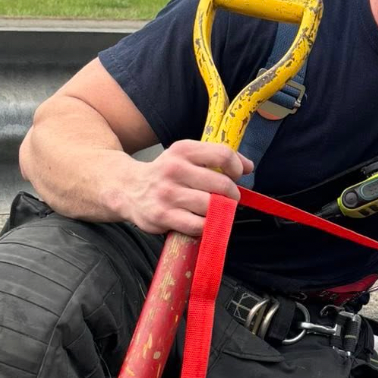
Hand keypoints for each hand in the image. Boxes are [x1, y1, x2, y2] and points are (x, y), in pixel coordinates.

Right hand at [118, 139, 253, 235]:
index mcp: (183, 150)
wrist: (127, 188)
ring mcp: (168, 194)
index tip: (237, 176)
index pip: (223, 155)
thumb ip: (217, 158)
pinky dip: (206, 226)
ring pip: (211, 207)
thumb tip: (249, 166)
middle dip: (232, 196)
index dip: (237, 168)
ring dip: (220, 212)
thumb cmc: (165, 174)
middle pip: (222, 185)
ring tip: (215, 211)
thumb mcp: (185, 156)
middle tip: (228, 199)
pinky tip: (201, 221)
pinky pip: (198, 225)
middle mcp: (174, 169)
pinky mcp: (163, 216)